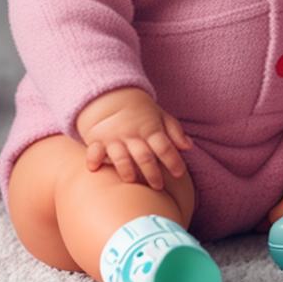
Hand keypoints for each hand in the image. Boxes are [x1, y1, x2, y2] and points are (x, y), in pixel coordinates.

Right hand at [74, 87, 191, 189]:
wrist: (111, 95)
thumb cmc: (140, 111)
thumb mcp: (160, 115)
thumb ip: (174, 131)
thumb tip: (188, 146)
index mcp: (150, 129)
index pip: (164, 147)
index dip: (173, 160)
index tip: (179, 173)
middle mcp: (132, 135)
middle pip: (144, 156)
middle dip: (152, 173)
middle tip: (158, 186)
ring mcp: (114, 138)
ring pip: (121, 157)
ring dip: (127, 171)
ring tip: (131, 181)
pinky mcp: (97, 140)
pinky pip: (94, 151)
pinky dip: (93, 159)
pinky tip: (94, 168)